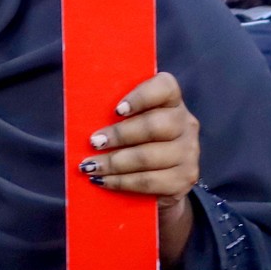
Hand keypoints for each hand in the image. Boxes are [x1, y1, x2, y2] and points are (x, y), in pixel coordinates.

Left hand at [83, 72, 200, 262]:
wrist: (162, 182)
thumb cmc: (137, 142)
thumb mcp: (131, 122)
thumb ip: (117, 115)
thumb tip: (82, 115)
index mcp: (172, 101)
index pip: (165, 87)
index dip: (141, 96)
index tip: (117, 110)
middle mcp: (186, 124)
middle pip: (154, 126)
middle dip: (119, 135)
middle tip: (94, 142)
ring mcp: (189, 153)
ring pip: (148, 157)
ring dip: (114, 163)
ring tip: (90, 166)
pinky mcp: (184, 179)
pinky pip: (148, 181)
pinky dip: (121, 182)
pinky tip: (103, 181)